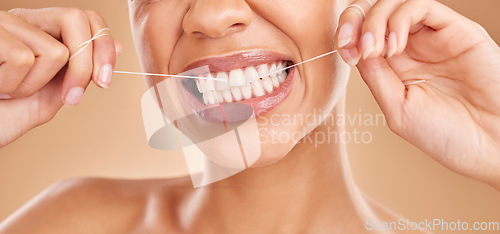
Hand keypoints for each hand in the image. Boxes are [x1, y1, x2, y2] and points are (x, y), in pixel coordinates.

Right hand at [0, 8, 119, 147]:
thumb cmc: (4, 116)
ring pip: (54, 50)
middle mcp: (22, 22)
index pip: (85, 19)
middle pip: (76, 19)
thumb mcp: (51, 97)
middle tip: (72, 98)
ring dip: (36, 85)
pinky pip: (23, 58)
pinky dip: (14, 85)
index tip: (104, 82)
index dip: (102, 47)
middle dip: (85, 66)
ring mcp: (2, 24)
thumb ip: (81, 73)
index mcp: (40, 33)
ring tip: (10, 92)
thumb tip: (116, 47)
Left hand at [335, 0, 499, 188]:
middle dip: (354, 21)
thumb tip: (355, 48)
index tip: (343, 51)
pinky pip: (421, 5)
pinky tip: (394, 47)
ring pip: (394, 4)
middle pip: (374, 13)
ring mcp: (433, 37)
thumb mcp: (397, 108)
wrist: (491, 146)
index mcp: (395, 67)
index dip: (346, 34)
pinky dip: (399, 19)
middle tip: (350, 45)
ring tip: (375, 50)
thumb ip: (376, 76)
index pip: (362, 35)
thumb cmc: (446, 135)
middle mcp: (412, 48)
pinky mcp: (456, 29)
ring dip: (374, 20)